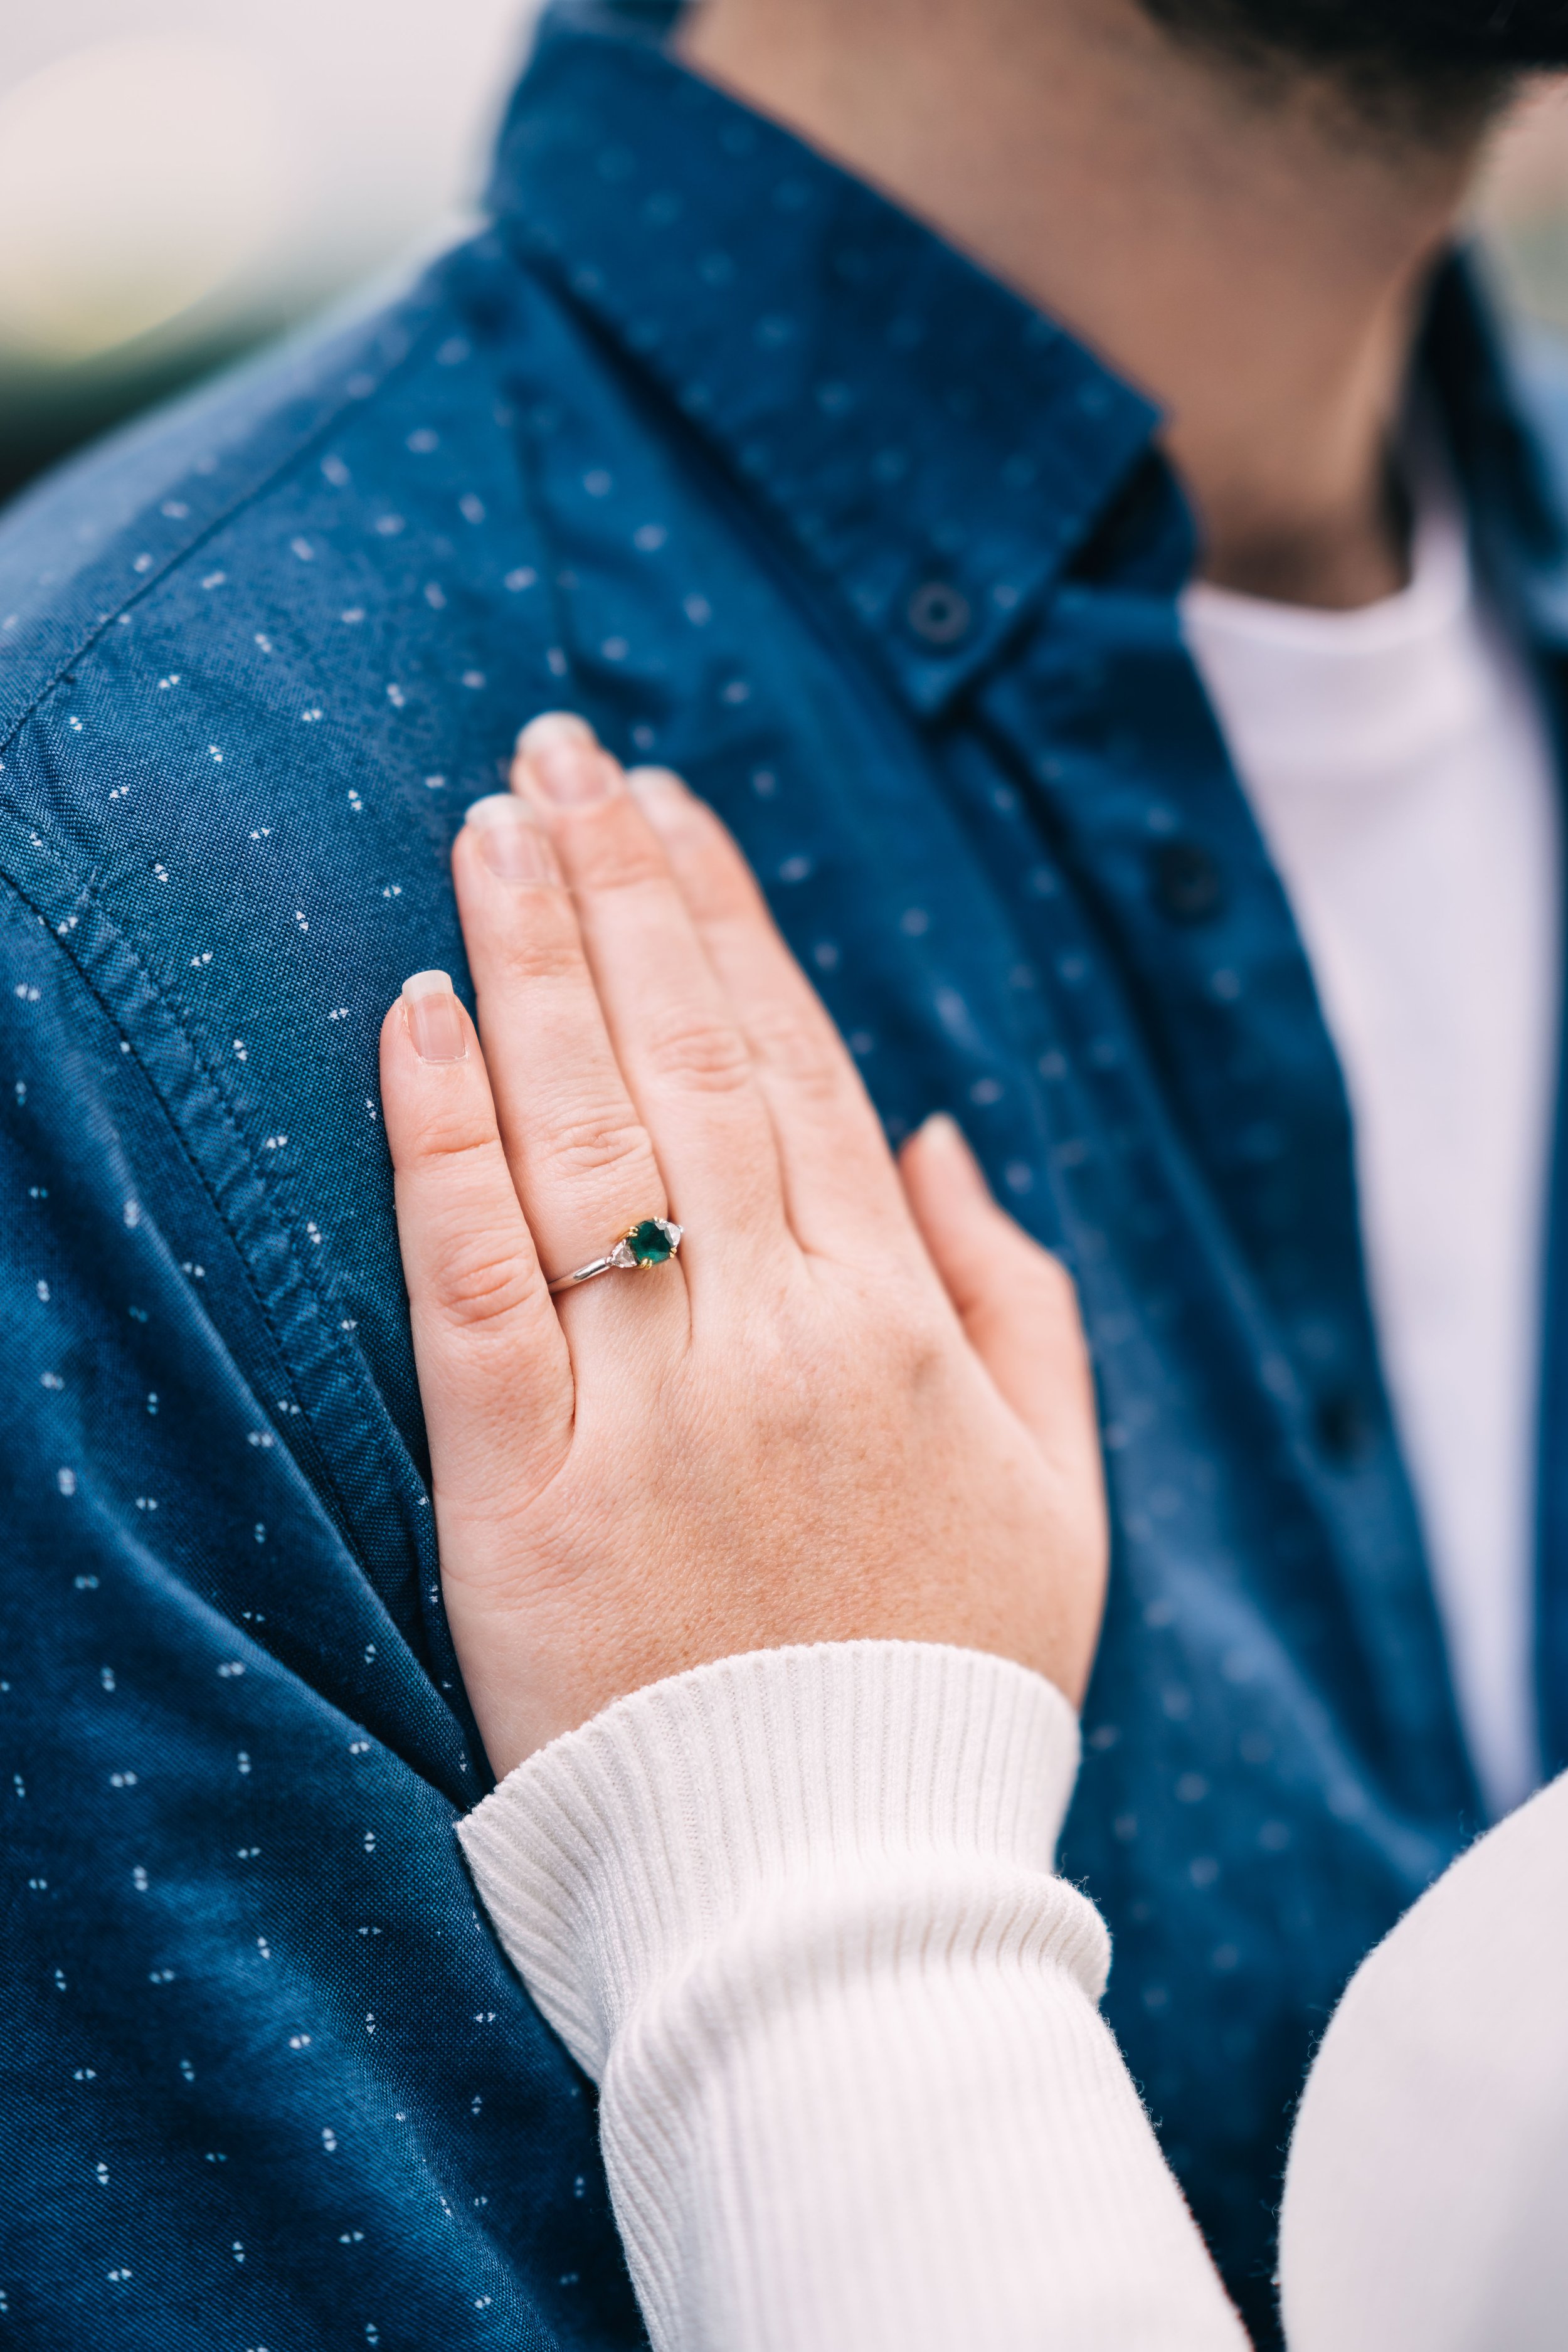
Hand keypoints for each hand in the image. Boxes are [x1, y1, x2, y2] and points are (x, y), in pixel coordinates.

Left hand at [379, 715, 1107, 1778]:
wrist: (830, 1891)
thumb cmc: (945, 1682)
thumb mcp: (1053, 1491)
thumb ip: (1017, 1297)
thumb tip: (934, 1134)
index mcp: (898, 1320)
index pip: (794, 1064)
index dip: (727, 922)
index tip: (675, 812)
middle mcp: (773, 1332)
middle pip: (681, 1059)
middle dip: (619, 888)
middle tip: (558, 754)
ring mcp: (644, 1405)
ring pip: (579, 1132)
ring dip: (531, 962)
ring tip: (490, 827)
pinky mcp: (518, 1492)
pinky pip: (470, 1281)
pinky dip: (440, 1141)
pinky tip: (418, 1016)